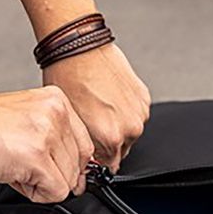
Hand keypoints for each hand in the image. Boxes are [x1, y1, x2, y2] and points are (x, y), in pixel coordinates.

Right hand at [0, 86, 94, 202]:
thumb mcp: (25, 120)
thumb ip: (55, 138)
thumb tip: (78, 172)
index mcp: (55, 99)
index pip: (84, 146)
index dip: (65, 164)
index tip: (44, 165)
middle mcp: (55, 112)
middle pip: (78, 166)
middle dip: (51, 174)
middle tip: (19, 162)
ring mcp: (47, 134)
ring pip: (68, 182)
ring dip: (40, 183)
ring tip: (12, 165)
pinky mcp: (37, 158)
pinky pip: (55, 193)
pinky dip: (33, 194)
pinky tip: (11, 174)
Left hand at [43, 43, 150, 171]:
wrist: (79, 46)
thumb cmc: (68, 76)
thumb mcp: (69, 121)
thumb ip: (84, 145)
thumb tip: (88, 155)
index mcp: (111, 138)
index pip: (108, 167)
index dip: (96, 162)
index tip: (90, 154)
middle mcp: (130, 128)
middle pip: (121, 151)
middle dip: (107, 144)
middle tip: (91, 126)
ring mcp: (140, 112)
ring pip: (129, 133)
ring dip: (117, 126)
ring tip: (99, 108)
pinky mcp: (144, 98)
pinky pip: (135, 115)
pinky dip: (124, 111)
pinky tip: (108, 98)